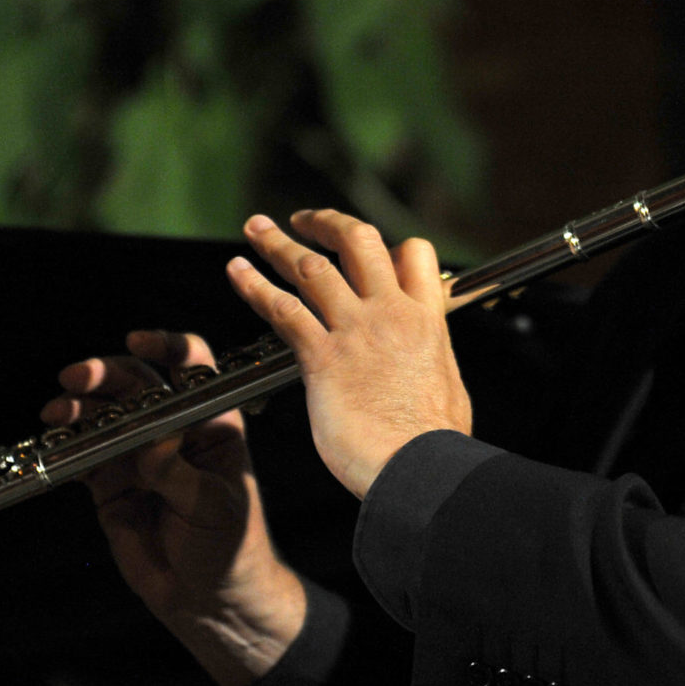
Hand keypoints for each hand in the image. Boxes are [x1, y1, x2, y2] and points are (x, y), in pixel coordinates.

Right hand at [41, 329, 304, 685]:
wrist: (210, 599)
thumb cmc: (231, 546)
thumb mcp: (214, 505)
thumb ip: (177, 472)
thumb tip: (148, 443)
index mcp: (212, 423)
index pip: (192, 367)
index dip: (167, 346)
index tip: (139, 341)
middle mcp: (173, 430)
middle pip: (137, 384)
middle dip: (107, 374)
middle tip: (78, 378)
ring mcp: (139, 455)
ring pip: (104, 415)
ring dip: (79, 406)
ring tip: (58, 410)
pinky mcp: (112, 484)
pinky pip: (83, 455)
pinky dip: (65, 446)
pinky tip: (52, 440)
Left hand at [227, 209, 472, 498]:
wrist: (420, 466)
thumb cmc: (434, 442)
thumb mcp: (447, 384)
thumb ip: (428, 361)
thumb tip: (423, 364)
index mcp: (426, 320)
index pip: (413, 256)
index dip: (388, 246)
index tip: (369, 250)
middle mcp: (389, 314)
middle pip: (358, 241)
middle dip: (326, 223)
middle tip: (303, 219)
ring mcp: (354, 331)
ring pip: (311, 266)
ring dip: (277, 243)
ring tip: (256, 228)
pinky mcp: (321, 357)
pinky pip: (283, 309)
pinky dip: (255, 286)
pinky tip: (237, 272)